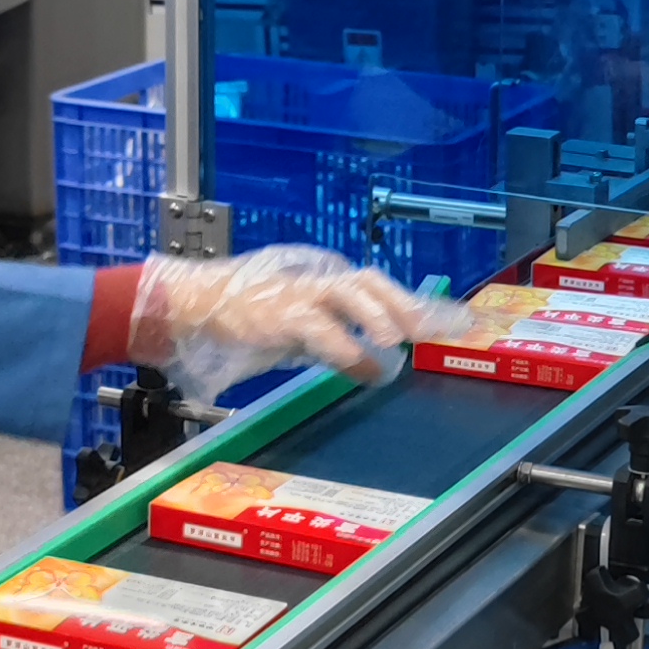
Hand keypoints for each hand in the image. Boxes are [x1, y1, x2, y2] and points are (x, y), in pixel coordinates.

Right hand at [134, 245, 457, 399]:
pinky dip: (346, 348)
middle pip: (372, 281)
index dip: (423, 304)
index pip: (382, 288)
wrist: (187, 306)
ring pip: (349, 292)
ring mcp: (296, 292)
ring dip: (379, 315)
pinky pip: (319, 328)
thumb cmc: (242, 318)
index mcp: (324, 281)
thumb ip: (339, 336)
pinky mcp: (276, 312)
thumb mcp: (299, 327)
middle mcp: (316, 279)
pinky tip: (365, 369)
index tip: (460, 322)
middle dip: (410, 305)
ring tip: (403, 340)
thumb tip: (380, 362)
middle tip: (444, 330)